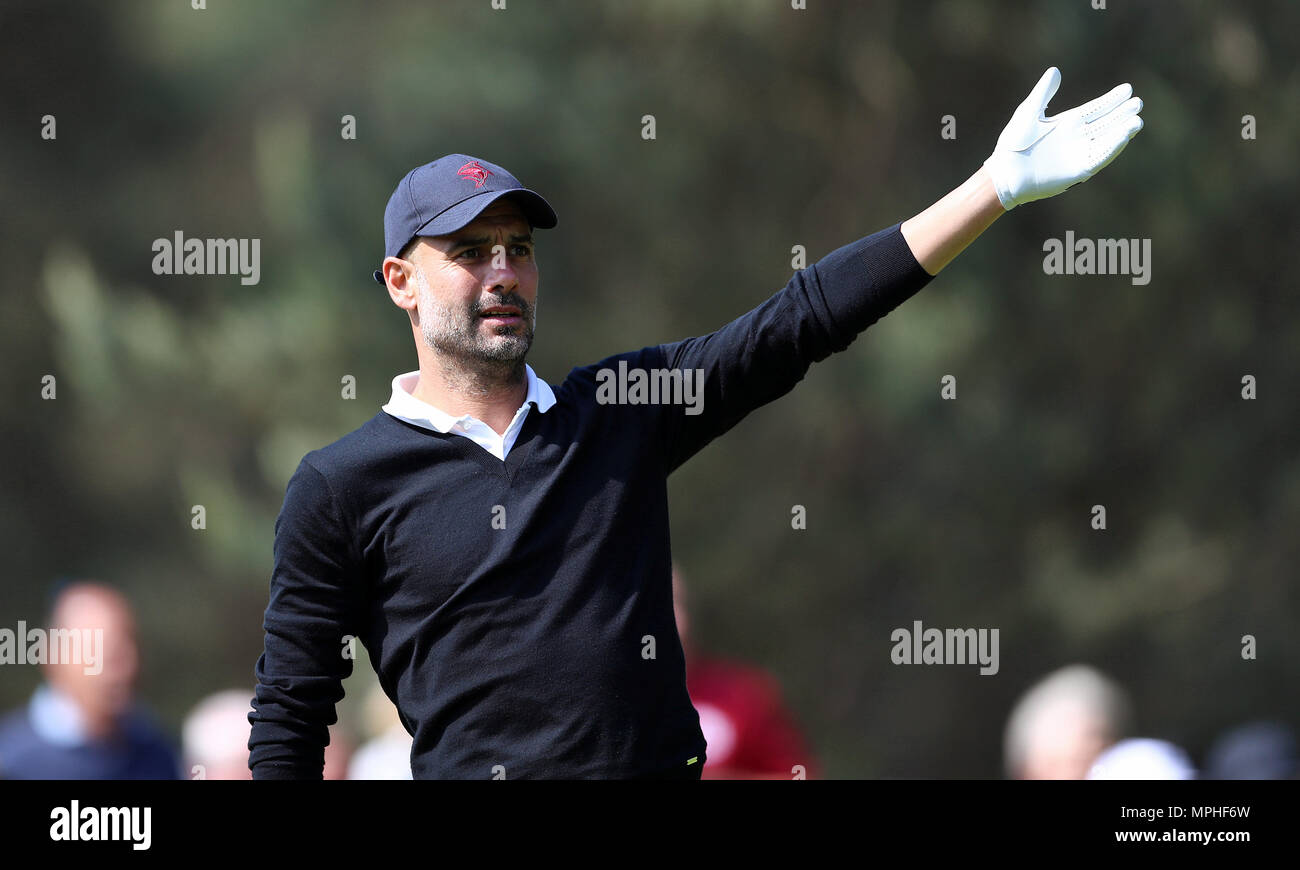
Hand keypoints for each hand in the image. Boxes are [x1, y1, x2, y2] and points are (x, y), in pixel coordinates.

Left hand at [983, 67, 1143, 210]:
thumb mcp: (1029, 112)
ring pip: (1107, 140)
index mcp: (1068, 123)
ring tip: (1137, 120)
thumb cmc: (1013, 143)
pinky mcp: (1078, 170)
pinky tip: (1124, 136)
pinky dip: (1112, 147)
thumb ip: (1043, 93)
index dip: (1111, 100)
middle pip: (1106, 123)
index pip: (1096, 109)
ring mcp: (1079, 154)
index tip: (1127, 89)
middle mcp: (1077, 138)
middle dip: (1122, 113)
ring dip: (1122, 131)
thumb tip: (1055, 70)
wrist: (1006, 172)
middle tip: (1138, 102)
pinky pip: (1099, 157)